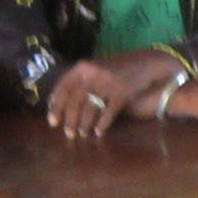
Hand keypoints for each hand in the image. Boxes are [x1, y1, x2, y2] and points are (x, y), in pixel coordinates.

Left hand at [45, 49, 180, 138]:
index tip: (53, 122)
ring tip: (83, 134)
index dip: (55, 106)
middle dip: (70, 120)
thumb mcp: (95, 69)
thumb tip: (55, 103)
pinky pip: (108, 112)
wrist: (145, 63)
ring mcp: (108, 83)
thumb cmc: (116, 69)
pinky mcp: (122, 92)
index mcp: (82, 67)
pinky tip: (99, 132)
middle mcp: (93, 73)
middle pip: (75, 101)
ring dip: (84, 125)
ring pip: (90, 108)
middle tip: (68, 134)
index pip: (63, 88)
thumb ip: (78, 81)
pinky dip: (102, 124)